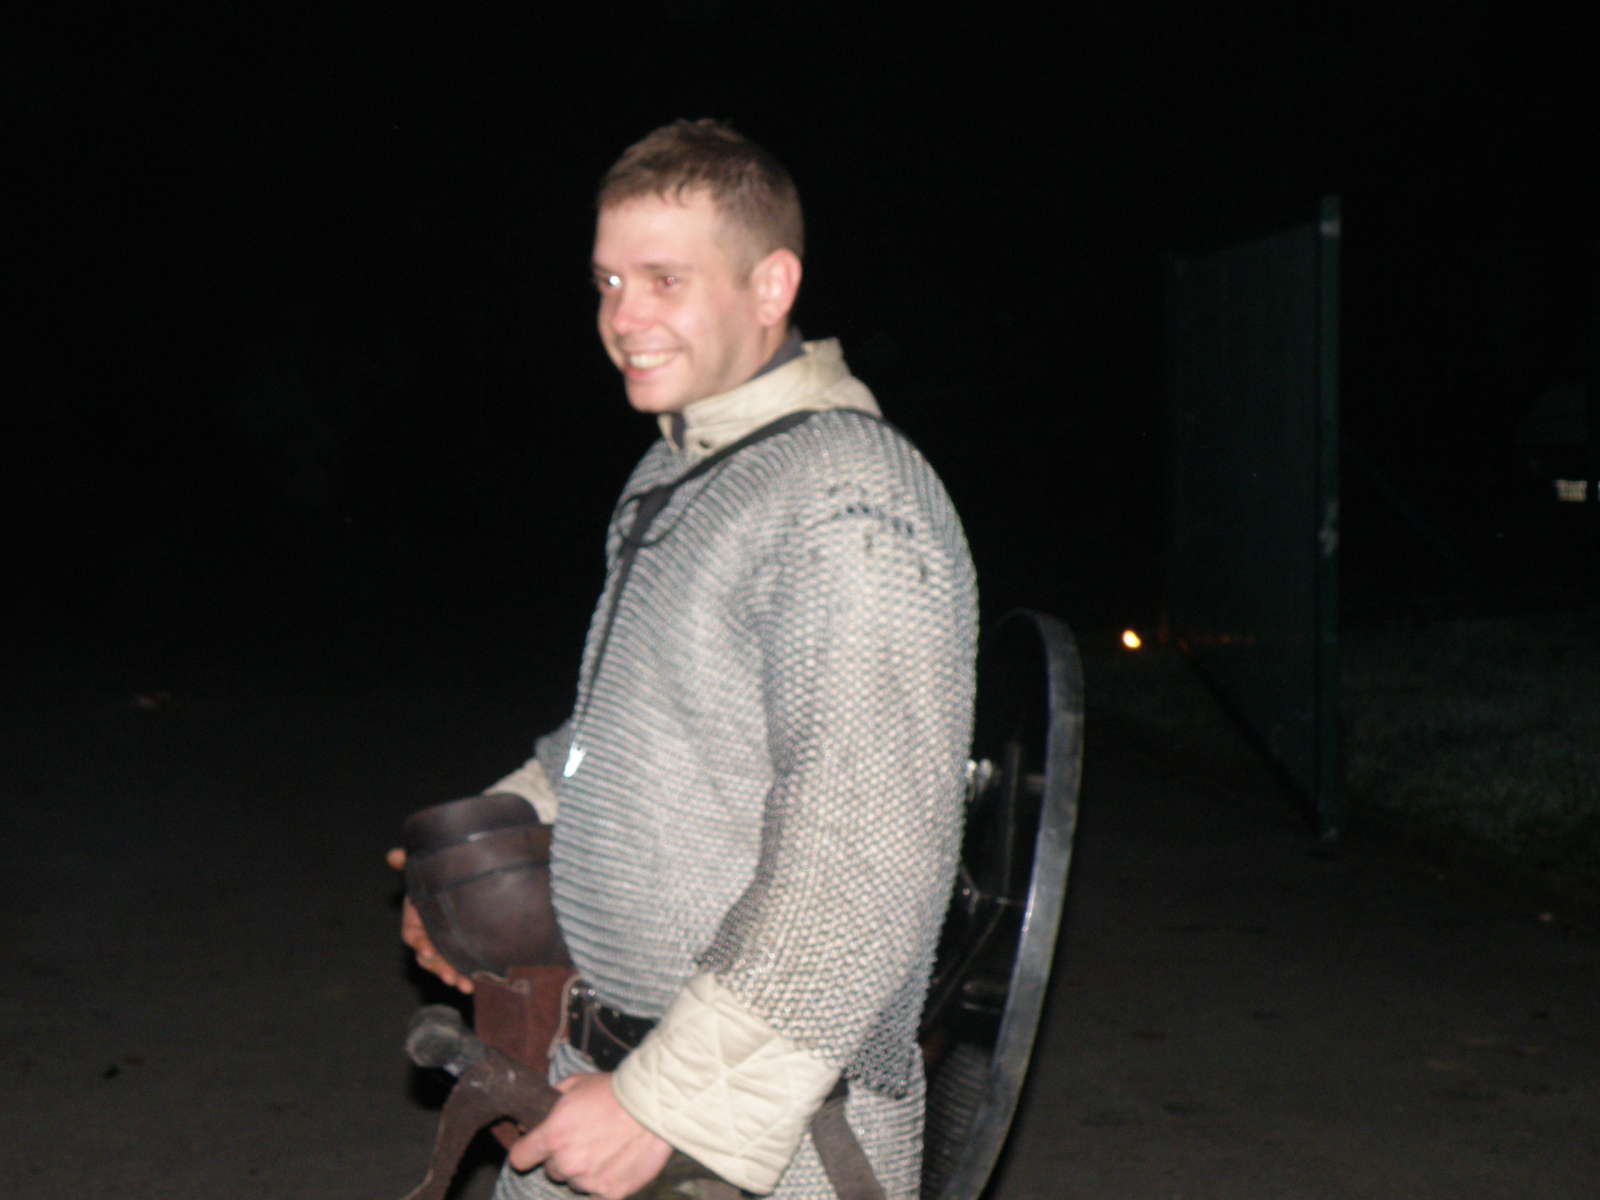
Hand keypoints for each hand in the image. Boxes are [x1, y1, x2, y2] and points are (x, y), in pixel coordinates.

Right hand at [387, 847, 473, 994]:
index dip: (418, 943)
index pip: (412, 934)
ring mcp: (445, 941)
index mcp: (417, 916)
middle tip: (448, 976)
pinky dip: (466, 975)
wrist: (469, 874)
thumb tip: (393, 855)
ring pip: (443, 964)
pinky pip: (460, 964)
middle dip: (437, 967)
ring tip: (464, 985)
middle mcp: (429, 932)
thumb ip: (410, 861)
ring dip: (452, 975)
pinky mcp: (462, 947)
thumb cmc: (443, 871)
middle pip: (428, 956)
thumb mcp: (426, 865)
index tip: (427, 949)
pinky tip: (475, 985)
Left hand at [509, 1072, 672, 1199]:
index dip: (527, 1152)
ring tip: (606, 1149)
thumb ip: (551, 1100)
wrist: (654, 1104)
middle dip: (563, 1158)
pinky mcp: (612, 1192)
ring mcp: (589, 1181)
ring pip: (576, 1183)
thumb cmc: (614, 1091)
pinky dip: (605, 1184)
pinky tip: (616, 1166)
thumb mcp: (576, 1083)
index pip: (520, 1158)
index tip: (534, 1150)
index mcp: (553, 1136)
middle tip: (584, 1140)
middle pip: (552, 1170)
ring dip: (585, 1171)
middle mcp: (567, 1162)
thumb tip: (537, 1117)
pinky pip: (598, 1196)